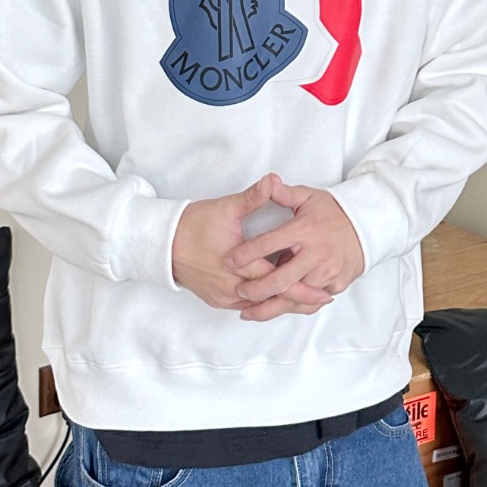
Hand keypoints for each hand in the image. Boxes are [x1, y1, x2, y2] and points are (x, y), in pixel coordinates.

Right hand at [171, 173, 333, 316]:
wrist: (162, 244)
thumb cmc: (193, 224)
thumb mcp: (225, 208)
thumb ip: (253, 198)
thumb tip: (272, 181)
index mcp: (238, 266)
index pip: (276, 279)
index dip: (302, 285)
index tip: (324, 287)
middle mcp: (231, 287)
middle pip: (272, 298)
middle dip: (298, 300)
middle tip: (323, 298)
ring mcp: (223, 296)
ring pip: (259, 305)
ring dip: (281, 302)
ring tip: (307, 300)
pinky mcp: (217, 299)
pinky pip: (246, 304)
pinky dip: (263, 302)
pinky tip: (277, 296)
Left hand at [226, 182, 364, 322]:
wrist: (370, 226)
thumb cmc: (335, 211)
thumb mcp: (309, 197)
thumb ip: (284, 194)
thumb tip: (266, 181)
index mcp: (304, 230)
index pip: (268, 243)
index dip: (246, 254)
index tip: (228, 261)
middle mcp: (315, 255)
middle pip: (279, 280)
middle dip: (255, 290)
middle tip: (238, 292)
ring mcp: (326, 273)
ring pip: (294, 297)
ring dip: (270, 306)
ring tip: (249, 312)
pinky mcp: (335, 285)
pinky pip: (310, 301)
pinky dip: (292, 307)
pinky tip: (275, 310)